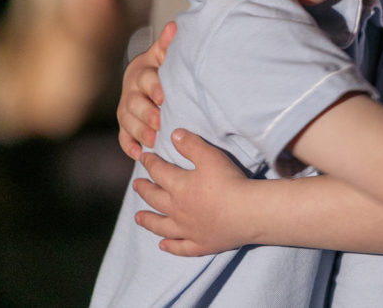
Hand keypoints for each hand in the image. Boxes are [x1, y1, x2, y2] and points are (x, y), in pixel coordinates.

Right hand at [117, 22, 174, 158]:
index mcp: (141, 72)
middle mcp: (130, 91)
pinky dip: (129, 146)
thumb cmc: (161, 67)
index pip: (145, 79)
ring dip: (140, 131)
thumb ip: (168, 45)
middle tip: (160, 122)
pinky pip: (123, 137)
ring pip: (127, 121)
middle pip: (134, 103)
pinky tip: (138, 154)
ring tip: (153, 140)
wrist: (147, 79)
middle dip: (147, 113)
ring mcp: (126, 109)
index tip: (164, 97)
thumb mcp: (164, 55)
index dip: (154, 87)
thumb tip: (173, 26)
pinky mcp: (125, 125)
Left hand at [133, 129, 251, 255]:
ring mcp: (187, 229)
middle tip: (136, 185)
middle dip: (144, 190)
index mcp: (179, 186)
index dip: (150, 162)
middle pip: (155, 199)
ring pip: (161, 226)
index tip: (144, 156)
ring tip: (138, 218)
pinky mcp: (200, 244)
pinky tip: (163, 245)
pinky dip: (170, 246)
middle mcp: (177, 209)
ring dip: (149, 221)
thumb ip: (191, 145)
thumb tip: (173, 134)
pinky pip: (180, 247)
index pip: (159, 171)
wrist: (246, 212)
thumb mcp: (210, 156)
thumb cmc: (229, 181)